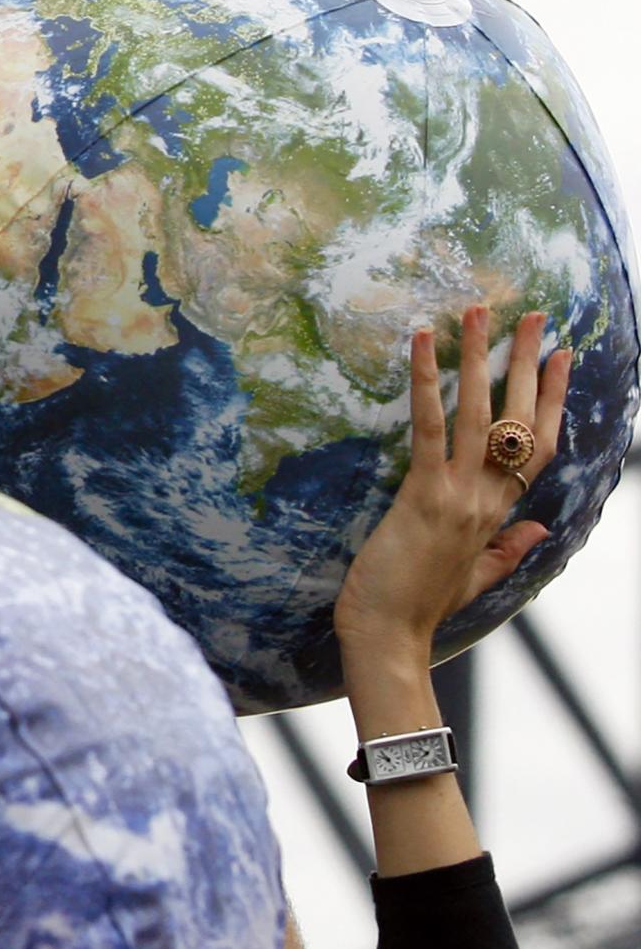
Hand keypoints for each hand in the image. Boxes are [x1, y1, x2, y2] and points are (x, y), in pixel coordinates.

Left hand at [334, 306, 571, 660]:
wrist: (389, 638)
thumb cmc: (420, 607)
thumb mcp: (476, 577)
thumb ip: (510, 549)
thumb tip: (541, 526)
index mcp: (500, 514)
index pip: (538, 446)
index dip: (553, 399)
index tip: (559, 356)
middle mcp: (488, 499)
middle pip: (519, 419)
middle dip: (525, 363)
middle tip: (531, 314)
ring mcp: (459, 495)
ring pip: (480, 413)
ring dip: (481, 357)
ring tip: (478, 310)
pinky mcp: (423, 495)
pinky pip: (428, 428)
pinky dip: (426, 382)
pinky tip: (423, 343)